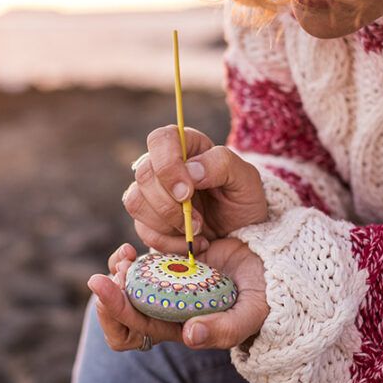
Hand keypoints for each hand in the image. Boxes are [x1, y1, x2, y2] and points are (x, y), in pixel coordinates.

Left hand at [89, 238, 268, 350]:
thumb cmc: (264, 294)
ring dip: (117, 274)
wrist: (272, 264)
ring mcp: (166, 287)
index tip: (109, 288)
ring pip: (125, 288)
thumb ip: (226, 329)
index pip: (133, 333)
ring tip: (123, 256)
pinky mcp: (169, 265)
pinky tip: (132, 248)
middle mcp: (167, 311)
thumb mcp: (251, 313)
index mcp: (180, 328)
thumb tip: (189, 336)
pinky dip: (129, 259)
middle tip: (107, 274)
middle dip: (108, 295)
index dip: (115, 314)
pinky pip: (137, 267)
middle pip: (119, 314)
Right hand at [122, 125, 267, 254]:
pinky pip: (142, 229)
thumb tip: (191, 170)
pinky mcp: (148, 219)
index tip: (187, 193)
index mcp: (187, 146)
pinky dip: (167, 242)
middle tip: (198, 221)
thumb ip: (222, 164)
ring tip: (197, 231)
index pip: (160, 140)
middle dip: (170, 204)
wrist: (241, 233)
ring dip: (167, 223)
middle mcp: (163, 165)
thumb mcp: (246, 179)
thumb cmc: (243, 199)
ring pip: (136, 202)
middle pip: (144, 175)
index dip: (167, 166)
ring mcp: (151, 193)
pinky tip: (190, 243)